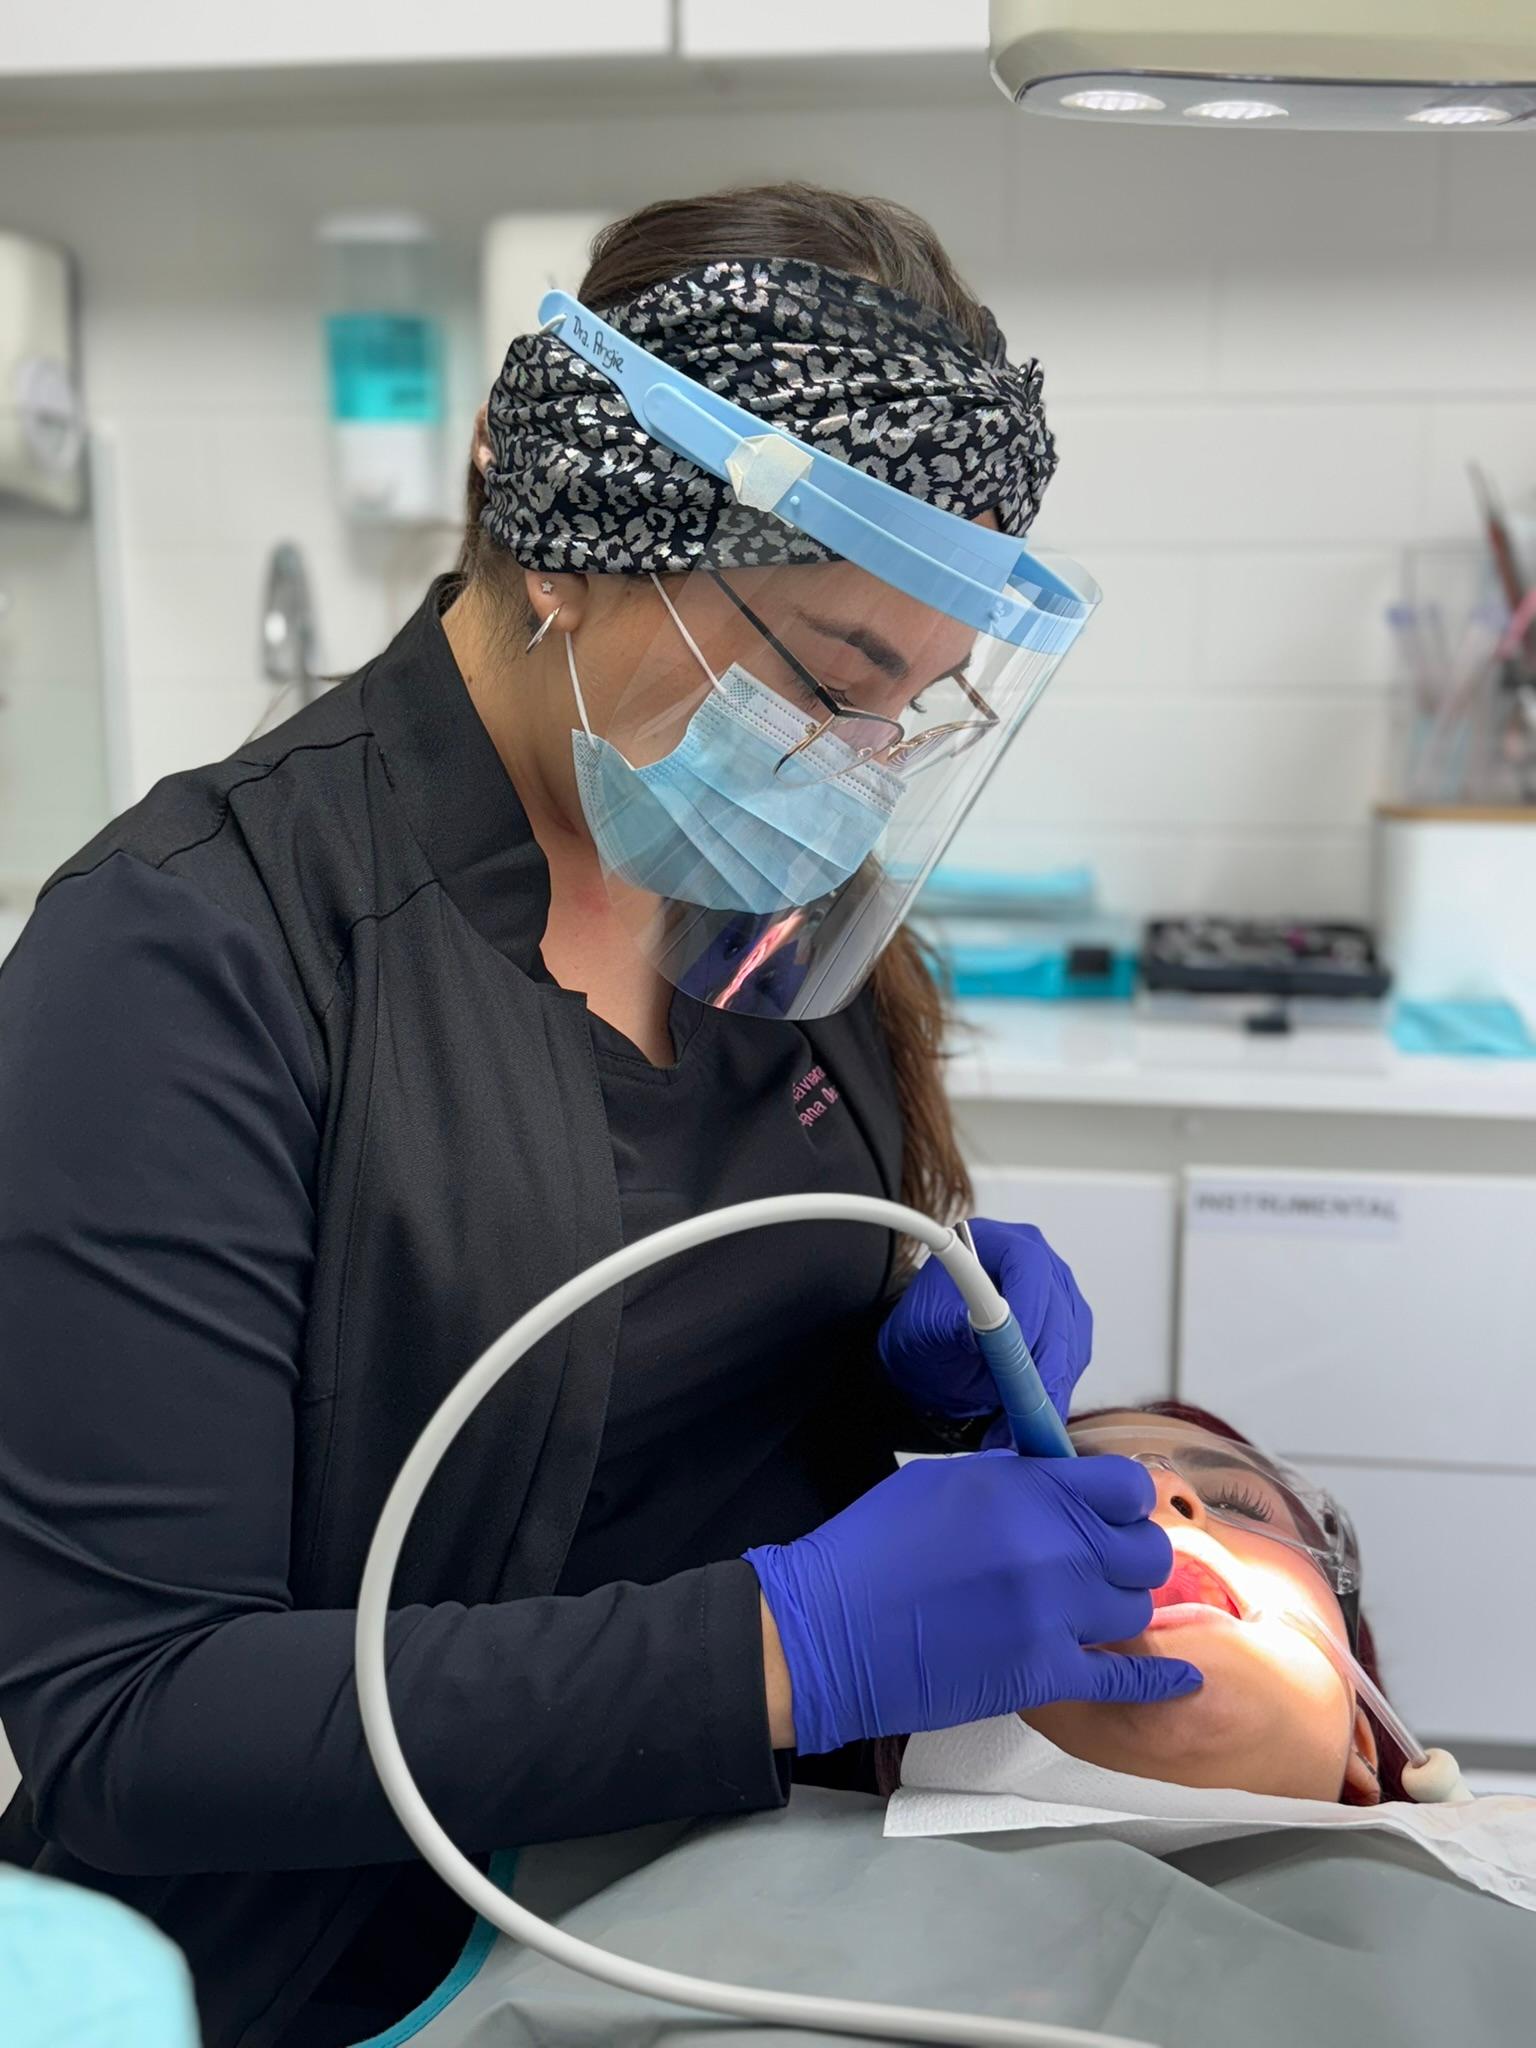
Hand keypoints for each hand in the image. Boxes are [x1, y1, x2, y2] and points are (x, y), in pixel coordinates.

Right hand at [746, 1450, 1198, 1755]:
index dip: (1123, 1499)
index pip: (1126, 1485)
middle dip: (1128, 1554)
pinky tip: (1180, 1677)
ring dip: (1115, 1609)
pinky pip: (1126, 1678)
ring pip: (1136, 1610)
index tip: (1110, 1512)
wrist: (826, 1631)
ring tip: (1082, 1610)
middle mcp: (1050, 1547)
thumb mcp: (945, 1481)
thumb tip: (1062, 1479)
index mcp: (1025, 1490)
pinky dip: (1158, 1680)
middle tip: (1101, 1563)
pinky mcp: (1042, 1675)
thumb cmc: (871, 1551)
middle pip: (1145, 1550)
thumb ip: (1017, 1478)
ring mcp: (1051, 1614)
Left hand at [878, 1217, 1091, 1426]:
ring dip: (1050, 1388)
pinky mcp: (1070, 1325)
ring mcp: (1058, 1291)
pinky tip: (1030, 1417)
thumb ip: (951, 1328)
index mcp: (996, 1242)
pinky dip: (1055, 1391)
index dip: (1028, 1310)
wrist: (930, 1349)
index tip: (1017, 1358)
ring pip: (1072, 1341)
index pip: (1027, 1266)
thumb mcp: (925, 1330)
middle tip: (1026, 1411)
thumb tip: (979, 1337)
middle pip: (1058, 1310)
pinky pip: (1074, 1360)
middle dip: (1043, 1367)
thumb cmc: (924, 1331)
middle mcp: (1036, 1260)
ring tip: (1019, 1427)